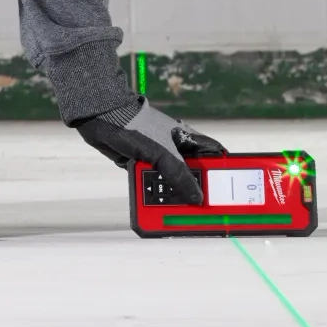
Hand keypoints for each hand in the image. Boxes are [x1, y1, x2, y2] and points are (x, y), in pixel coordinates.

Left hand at [73, 98, 227, 204]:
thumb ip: (180, 176)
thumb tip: (197, 198)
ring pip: (170, 180)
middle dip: (194, 190)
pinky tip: (152, 203)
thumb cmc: (136, 126)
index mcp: (187, 139)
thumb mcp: (162, 153)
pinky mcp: (141, 164)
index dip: (220, 170)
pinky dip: (152, 191)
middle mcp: (175, 148)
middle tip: (199, 208)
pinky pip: (151, 182)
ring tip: (173, 209)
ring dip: (170, 194)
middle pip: (192, 174)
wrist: (101, 117)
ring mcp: (157, 157)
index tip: (225, 189)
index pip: (213, 155)